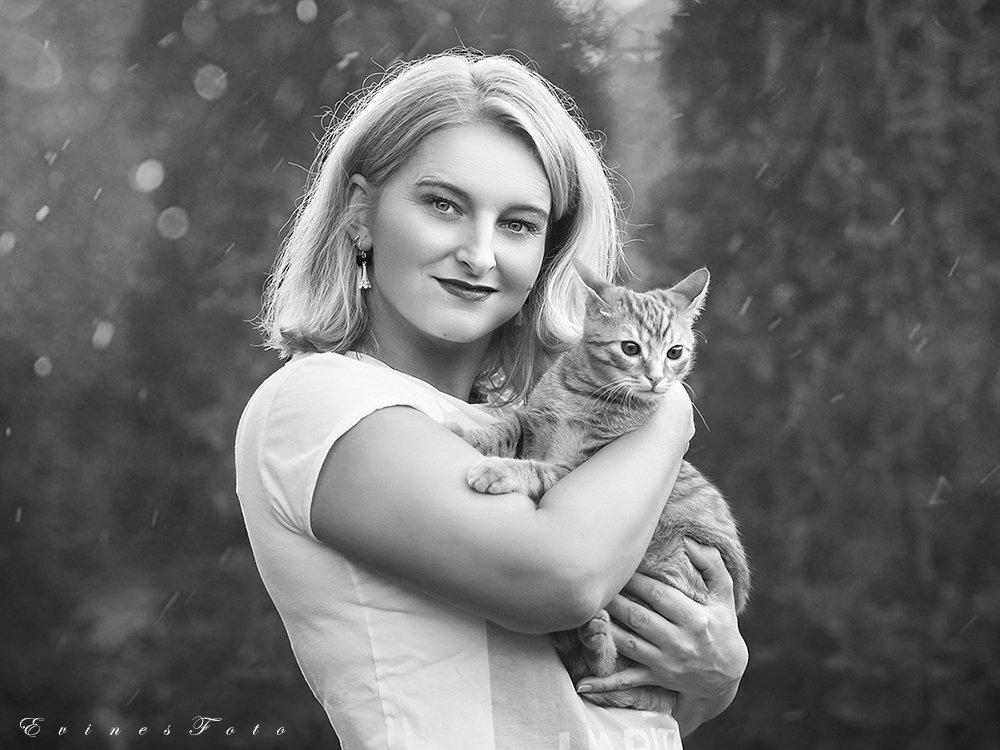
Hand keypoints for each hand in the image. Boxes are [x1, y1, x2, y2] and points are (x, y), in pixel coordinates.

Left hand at [575, 539, 746, 730]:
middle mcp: (679, 641)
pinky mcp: (655, 678)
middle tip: (593, 584)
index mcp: (695, 618)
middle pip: (638, 617)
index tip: (617, 564)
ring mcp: (665, 662)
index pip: (659, 595)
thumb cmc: (722, 627)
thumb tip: (691, 541)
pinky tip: (582, 684)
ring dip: (604, 629)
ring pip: (628, 643)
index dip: (635, 579)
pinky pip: (627, 681)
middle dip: (614, 600)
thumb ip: (713, 565)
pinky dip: (604, 683)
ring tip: (583, 612)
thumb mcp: (724, 597)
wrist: (726, 677)